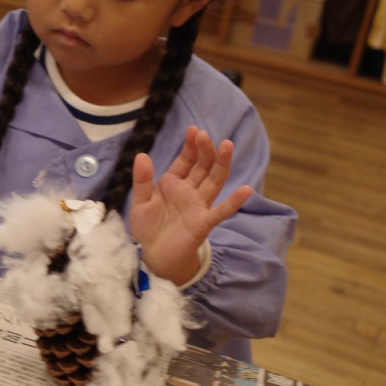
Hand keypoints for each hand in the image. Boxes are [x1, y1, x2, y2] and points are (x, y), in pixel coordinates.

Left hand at [128, 126, 252, 284]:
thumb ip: (141, 180)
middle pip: (202, 166)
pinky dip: (233, 202)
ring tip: (227, 146)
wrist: (152, 256)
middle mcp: (189, 191)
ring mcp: (199, 206)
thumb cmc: (148, 228)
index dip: (190, 146)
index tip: (194, 130)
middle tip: (204, 135)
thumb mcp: (140, 201)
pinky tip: (246, 190)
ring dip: (221, 164)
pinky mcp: (203, 223)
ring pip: (214, 181)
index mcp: (173, 183)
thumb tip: (141, 155)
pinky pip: (220, 211)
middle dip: (204, 150)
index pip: (186, 160)